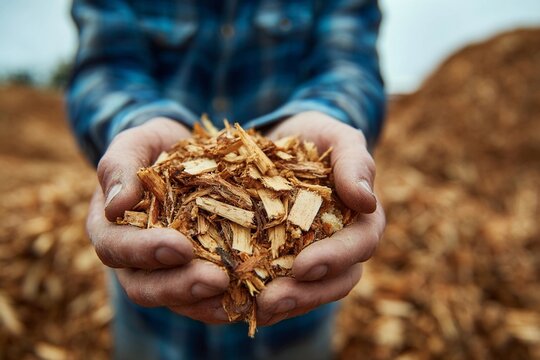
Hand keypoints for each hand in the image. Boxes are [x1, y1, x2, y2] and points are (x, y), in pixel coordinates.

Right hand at [89, 118, 229, 322]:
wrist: (187, 155)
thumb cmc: (156, 148)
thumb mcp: (137, 144)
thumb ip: (120, 166)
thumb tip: (115, 205)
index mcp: (111, 229)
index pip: (117, 248)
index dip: (145, 252)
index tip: (180, 247)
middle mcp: (133, 260)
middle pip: (145, 288)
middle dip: (180, 287)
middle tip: (217, 280)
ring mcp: (165, 273)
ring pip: (178, 301)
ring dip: (207, 302)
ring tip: (240, 296)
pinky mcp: (195, 276)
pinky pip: (207, 299)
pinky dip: (229, 302)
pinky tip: (254, 300)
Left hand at [257, 111, 384, 324]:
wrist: (282, 140)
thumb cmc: (315, 137)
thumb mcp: (336, 137)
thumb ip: (355, 161)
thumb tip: (367, 200)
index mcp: (361, 220)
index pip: (359, 246)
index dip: (336, 258)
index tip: (304, 266)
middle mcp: (341, 246)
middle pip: (335, 282)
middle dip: (305, 295)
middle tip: (271, 301)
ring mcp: (312, 257)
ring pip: (307, 293)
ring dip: (281, 305)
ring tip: (251, 308)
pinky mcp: (283, 261)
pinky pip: (278, 286)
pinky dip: (259, 297)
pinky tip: (234, 301)